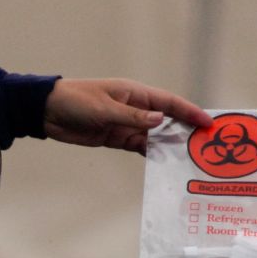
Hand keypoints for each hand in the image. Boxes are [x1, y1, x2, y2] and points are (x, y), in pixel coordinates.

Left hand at [43, 78, 211, 154]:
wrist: (48, 112)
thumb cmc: (76, 101)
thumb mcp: (105, 108)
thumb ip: (132, 116)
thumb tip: (160, 120)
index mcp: (135, 93)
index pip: (169, 102)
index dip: (190, 112)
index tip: (208, 123)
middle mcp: (135, 108)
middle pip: (167, 121)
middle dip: (185, 131)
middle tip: (205, 146)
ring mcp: (127, 124)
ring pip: (155, 136)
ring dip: (170, 146)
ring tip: (189, 159)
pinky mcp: (117, 137)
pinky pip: (140, 146)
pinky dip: (151, 154)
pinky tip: (164, 164)